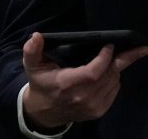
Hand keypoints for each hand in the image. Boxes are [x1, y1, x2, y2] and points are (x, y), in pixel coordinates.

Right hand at [21, 32, 147, 129]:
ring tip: (108, 60)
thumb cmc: (41, 83)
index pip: (93, 72)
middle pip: (108, 76)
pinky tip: (106, 74)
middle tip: (116, 48)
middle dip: (116, 60)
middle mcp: (82, 97)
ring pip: (114, 82)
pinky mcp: (99, 111)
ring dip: (114, 69)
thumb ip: (31, 50)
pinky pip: (114, 91)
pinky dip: (114, 80)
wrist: (45, 111)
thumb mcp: (31, 65)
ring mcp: (92, 106)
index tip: (109, 46)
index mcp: (66, 83)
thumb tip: (37, 35)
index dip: (104, 59)